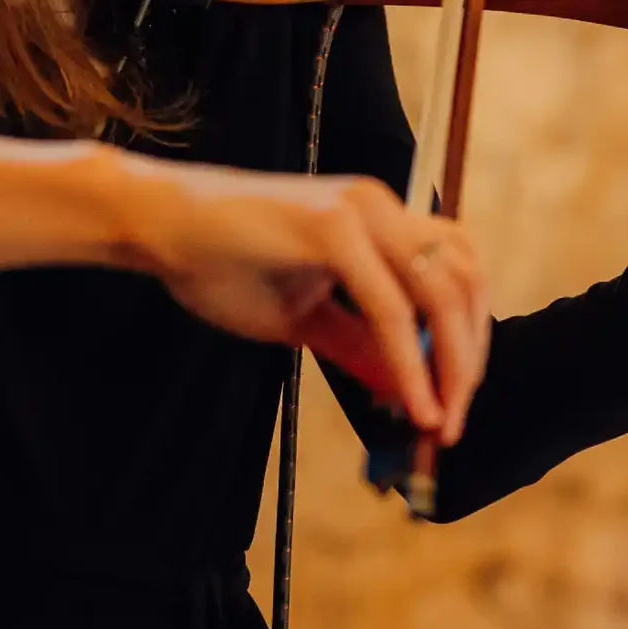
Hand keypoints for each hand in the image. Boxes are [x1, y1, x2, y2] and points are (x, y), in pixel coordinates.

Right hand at [112, 155, 490, 443]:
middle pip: (465, 283)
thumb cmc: (221, 264)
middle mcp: (381, 207)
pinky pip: (390, 307)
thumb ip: (358, 346)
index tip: (455, 399)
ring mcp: (360, 212)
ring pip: (442, 292)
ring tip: (438, 418)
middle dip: (468, 360)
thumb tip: (409, 391)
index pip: (456, 275)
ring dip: (450, 363)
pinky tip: (410, 402)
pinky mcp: (333, 228)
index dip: (468, 339)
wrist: (159, 226)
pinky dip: (409, 362)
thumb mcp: (303, 318)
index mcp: (380, 220)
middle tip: (453, 422)